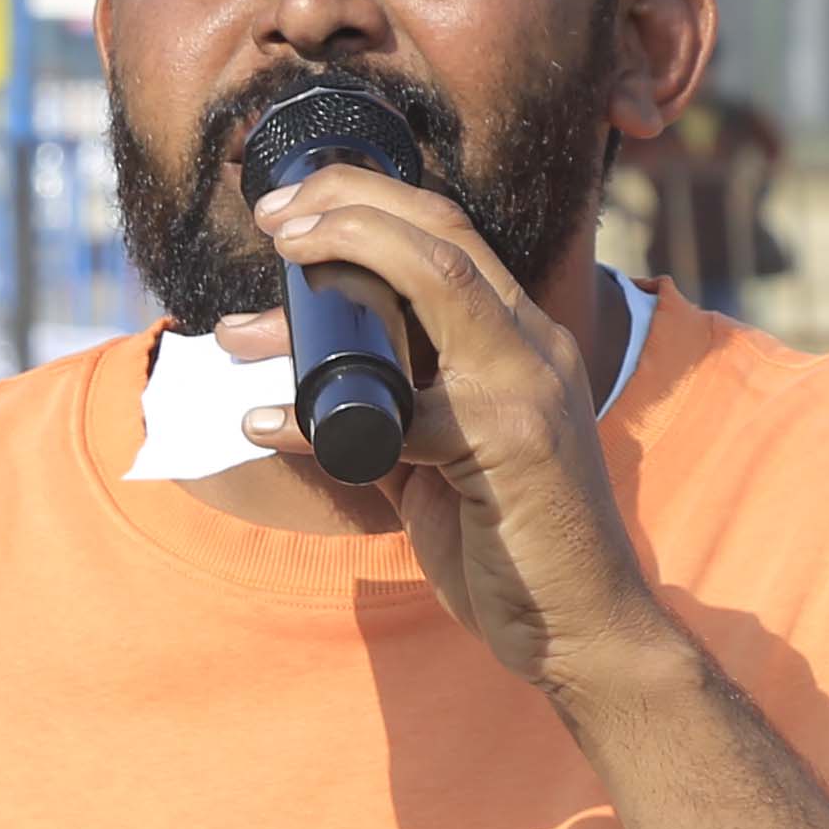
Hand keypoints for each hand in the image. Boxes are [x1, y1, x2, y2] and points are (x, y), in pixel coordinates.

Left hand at [234, 166, 669, 696]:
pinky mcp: (506, 445)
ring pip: (433, 283)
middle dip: (344, 207)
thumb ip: (393, 408)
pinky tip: (262, 427)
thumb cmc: (512, 545)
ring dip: (332, 278)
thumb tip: (303, 384)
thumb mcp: (442, 457)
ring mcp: (526, 389)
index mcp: (521, 338)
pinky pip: (392, 412)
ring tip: (245, 325)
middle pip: (440, 232)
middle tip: (269, 220)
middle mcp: (532, 345)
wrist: (583, 628)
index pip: (448, 231)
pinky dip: (311, 416)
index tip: (289, 211)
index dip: (366, 200)